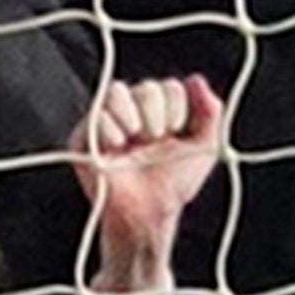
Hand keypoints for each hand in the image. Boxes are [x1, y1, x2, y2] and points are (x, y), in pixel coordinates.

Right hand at [73, 68, 231, 286]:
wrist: (147, 214)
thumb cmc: (173, 184)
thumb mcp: (203, 148)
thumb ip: (210, 113)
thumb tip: (196, 79)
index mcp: (159, 110)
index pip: (170, 87)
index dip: (177, 109)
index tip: (176, 134)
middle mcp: (132, 110)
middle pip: (146, 87)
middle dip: (157, 114)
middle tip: (153, 141)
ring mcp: (107, 121)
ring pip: (117, 91)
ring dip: (133, 117)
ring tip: (133, 142)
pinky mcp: (84, 137)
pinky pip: (95, 114)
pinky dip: (109, 129)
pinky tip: (117, 147)